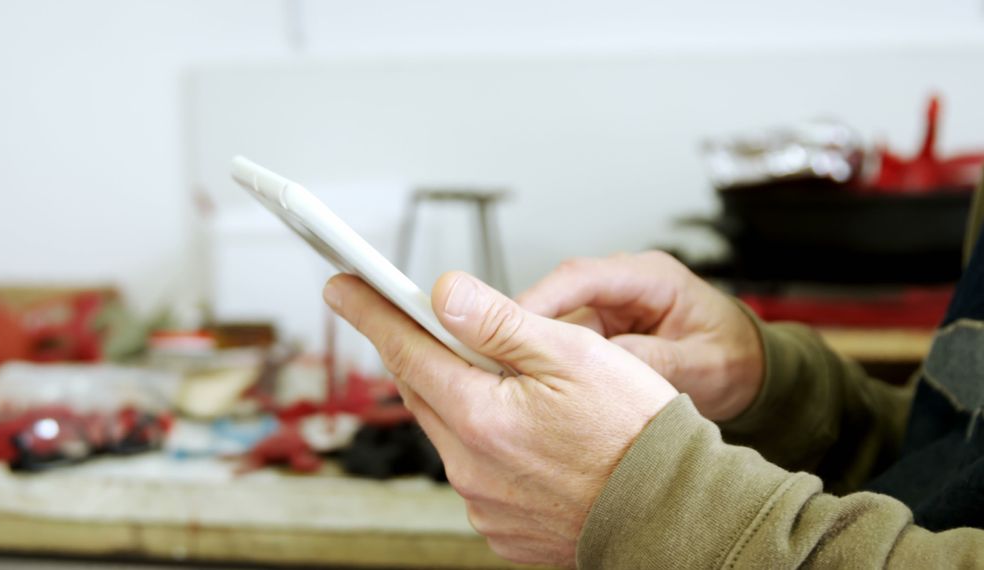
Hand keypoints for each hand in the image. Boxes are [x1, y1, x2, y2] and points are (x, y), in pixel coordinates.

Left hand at [324, 271, 676, 566]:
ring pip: (449, 431)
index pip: (406, 349)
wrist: (673, 513)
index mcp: (482, 417)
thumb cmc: (636, 430)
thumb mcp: (575, 354)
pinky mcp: (500, 528)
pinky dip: (485, 445)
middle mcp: (470, 467)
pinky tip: (527, 437)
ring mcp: (482, 503)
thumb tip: (441, 293)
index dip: (370, 311)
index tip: (340, 286)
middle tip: (422, 321)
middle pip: (423, 390)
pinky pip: (474, 472)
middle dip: (420, 351)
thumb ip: (499, 323)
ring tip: (505, 383)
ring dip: (460, 399)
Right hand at [516, 251, 762, 421]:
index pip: (582, 276)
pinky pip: (565, 344)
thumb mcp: (702, 364)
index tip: (511, 322)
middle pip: (558, 298)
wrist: (749, 372)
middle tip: (496, 359)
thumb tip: (611, 366)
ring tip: (509, 377)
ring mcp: (611, 308)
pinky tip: (531, 387)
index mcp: (652, 277)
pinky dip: (547, 363)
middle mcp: (624, 286)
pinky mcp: (603, 332)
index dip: (542, 298)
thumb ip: (659, 361)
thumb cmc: (734, 358)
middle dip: (524, 327)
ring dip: (533, 349)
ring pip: (555, 323)